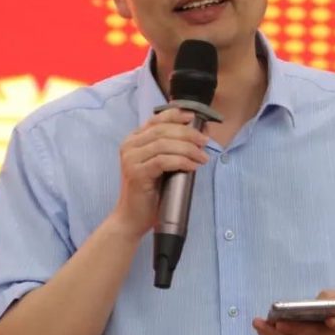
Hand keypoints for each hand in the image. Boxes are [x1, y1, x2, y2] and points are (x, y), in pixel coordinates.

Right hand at [112, 108, 208, 237]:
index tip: (193, 118)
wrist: (132, 218)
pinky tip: (192, 166)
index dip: (175, 115)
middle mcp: (129, 146)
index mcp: (134, 140)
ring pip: (164, 144)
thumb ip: (170, 148)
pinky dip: (181, 161)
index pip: (156, 120)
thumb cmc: (150, 192)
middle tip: (204, 142)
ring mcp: (131, 159)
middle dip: (188, 134)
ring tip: (203, 157)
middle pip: (163, 130)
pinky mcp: (136, 173)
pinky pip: (163, 161)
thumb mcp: (160, 164)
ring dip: (188, 149)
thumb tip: (197, 135)